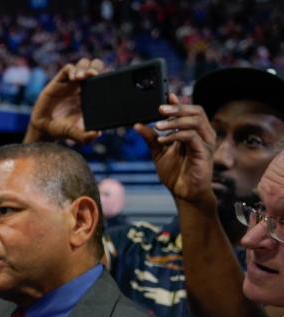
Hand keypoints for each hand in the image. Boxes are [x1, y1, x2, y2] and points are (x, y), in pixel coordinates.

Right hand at [24, 58, 104, 144]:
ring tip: (82, 77)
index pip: (103, 79)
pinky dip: (72, 70)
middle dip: (96, 66)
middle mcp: (82, 87)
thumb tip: (97, 134)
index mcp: (91, 96)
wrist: (43, 128)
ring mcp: (70, 83)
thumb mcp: (75, 134)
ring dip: (84, 67)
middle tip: (93, 76)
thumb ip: (85, 136)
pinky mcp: (59, 81)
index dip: (106, 76)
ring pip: (82, 64)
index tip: (106, 81)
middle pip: (95, 66)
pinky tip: (73, 78)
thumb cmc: (62, 130)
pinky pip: (68, 68)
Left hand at [134, 94, 216, 208]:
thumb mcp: (158, 153)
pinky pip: (192, 137)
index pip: (190, 111)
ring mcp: (205, 143)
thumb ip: (151, 138)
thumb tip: (137, 124)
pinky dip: (176, 135)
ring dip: (175, 121)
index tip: (166, 97)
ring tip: (158, 125)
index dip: (179, 103)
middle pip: (196, 111)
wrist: (183, 194)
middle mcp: (202, 135)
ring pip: (195, 121)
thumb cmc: (175, 173)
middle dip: (177, 108)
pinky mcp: (204, 153)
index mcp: (193, 132)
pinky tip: (163, 139)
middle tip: (160, 109)